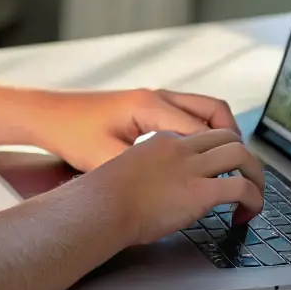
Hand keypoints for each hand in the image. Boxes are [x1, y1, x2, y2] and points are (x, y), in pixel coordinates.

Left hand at [33, 88, 239, 172]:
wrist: (50, 116)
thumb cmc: (73, 134)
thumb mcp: (105, 159)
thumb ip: (140, 171)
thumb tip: (173, 191)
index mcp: (151, 107)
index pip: (204, 129)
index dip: (226, 156)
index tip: (235, 183)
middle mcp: (158, 98)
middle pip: (215, 111)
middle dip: (234, 140)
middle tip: (241, 171)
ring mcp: (155, 100)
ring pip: (206, 110)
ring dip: (220, 134)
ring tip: (226, 166)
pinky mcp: (148, 108)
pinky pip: (190, 115)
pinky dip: (203, 133)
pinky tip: (198, 158)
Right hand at [89, 128, 264, 245]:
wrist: (100, 207)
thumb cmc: (103, 199)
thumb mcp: (126, 173)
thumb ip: (148, 174)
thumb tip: (156, 192)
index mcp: (163, 141)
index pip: (202, 136)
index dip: (217, 154)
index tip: (219, 174)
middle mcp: (181, 148)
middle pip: (228, 137)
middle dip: (245, 158)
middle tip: (247, 181)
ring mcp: (192, 168)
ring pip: (242, 155)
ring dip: (256, 176)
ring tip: (254, 198)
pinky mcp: (200, 192)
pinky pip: (240, 188)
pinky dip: (252, 201)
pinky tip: (243, 216)